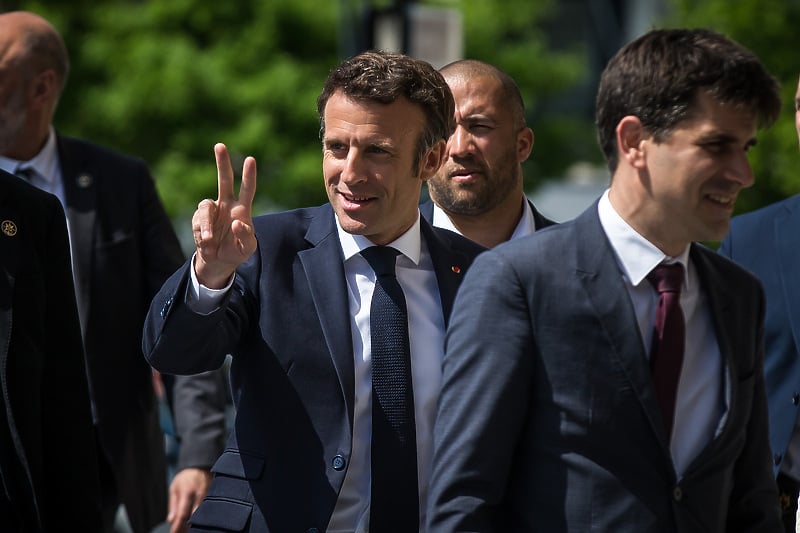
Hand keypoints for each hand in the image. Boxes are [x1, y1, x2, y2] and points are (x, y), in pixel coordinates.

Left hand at [167, 467, 211, 532]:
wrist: (200, 466)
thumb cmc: (185, 478)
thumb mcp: (174, 488)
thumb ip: (173, 505)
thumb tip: (171, 520)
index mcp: (187, 492)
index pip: (182, 514)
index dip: (178, 526)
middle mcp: (199, 495)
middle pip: (193, 517)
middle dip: (186, 528)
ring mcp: (208, 496)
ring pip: (202, 515)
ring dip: (194, 524)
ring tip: (187, 530)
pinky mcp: (214, 496)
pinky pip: (207, 510)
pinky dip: (202, 518)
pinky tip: (197, 523)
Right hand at [192, 143, 257, 287]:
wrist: (218, 261)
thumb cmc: (237, 252)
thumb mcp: (247, 248)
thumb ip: (245, 236)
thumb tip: (236, 222)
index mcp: (242, 209)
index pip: (247, 189)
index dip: (248, 175)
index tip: (250, 159)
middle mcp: (226, 204)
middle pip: (224, 180)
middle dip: (222, 162)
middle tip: (220, 145)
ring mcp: (212, 210)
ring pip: (205, 205)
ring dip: (206, 224)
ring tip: (208, 240)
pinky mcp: (199, 218)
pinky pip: (198, 220)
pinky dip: (201, 232)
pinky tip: (205, 242)